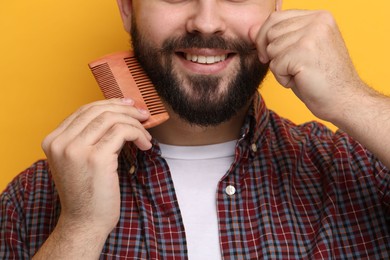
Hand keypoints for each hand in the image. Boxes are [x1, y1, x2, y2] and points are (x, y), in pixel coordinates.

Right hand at [41, 98, 151, 235]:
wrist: (85, 222)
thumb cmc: (87, 192)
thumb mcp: (80, 159)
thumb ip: (89, 137)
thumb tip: (119, 114)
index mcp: (53, 140)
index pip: (84, 110)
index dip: (110, 104)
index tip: (129, 105)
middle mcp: (60, 142)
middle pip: (98, 110)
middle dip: (126, 109)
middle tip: (143, 115)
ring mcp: (76, 149)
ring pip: (112, 118)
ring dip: (134, 123)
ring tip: (146, 135)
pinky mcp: (96, 158)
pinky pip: (123, 132)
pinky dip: (138, 134)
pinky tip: (145, 145)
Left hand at [250, 10, 364, 121]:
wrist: (344, 100)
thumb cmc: (322, 79)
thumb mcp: (301, 51)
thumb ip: (281, 37)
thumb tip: (250, 31)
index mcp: (319, 16)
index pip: (275, 18)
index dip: (265, 38)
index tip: (270, 55)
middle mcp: (317, 20)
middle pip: (270, 33)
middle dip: (272, 54)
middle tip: (291, 68)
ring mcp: (312, 34)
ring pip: (271, 49)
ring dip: (279, 68)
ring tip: (300, 74)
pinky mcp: (304, 52)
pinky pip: (275, 65)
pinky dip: (283, 79)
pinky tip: (301, 80)